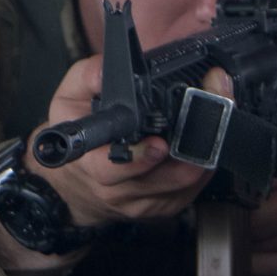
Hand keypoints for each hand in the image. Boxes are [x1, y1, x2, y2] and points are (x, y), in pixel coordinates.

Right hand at [0, 56, 218, 271]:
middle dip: (190, 148)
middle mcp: (117, 189)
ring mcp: (142, 203)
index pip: (114, 167)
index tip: (159, 143)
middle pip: (165, 176)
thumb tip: (109, 66)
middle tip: (205, 119)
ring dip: (202, 154)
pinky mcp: (163, 209)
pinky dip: (202, 167)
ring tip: (208, 126)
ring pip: (186, 183)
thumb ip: (88, 77)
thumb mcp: (68, 99)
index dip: (141, 156)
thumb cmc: (75, 136)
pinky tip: (198, 148)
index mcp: (91, 164)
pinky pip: (193, 190)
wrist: (73, 182)